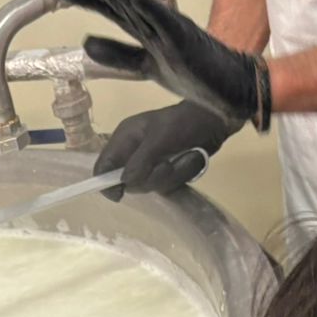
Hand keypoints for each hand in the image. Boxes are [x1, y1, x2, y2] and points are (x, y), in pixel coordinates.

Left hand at [44, 0, 269, 128]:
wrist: (232, 88)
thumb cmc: (195, 74)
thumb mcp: (145, 66)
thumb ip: (117, 54)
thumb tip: (86, 42)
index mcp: (142, 27)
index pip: (104, 5)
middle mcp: (152, 21)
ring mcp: (168, 28)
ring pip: (135, 1)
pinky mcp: (184, 40)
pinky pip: (164, 22)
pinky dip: (148, 8)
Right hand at [95, 103, 239, 198]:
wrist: (214, 121)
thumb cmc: (183, 123)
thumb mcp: (160, 138)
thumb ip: (140, 161)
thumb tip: (125, 181)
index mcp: (124, 139)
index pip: (102, 166)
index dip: (105, 183)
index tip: (119, 194)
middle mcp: (133, 153)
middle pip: (127, 182)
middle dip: (150, 177)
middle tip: (167, 164)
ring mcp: (149, 163)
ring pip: (148, 185)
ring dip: (168, 176)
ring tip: (181, 158)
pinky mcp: (164, 171)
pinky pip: (164, 185)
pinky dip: (178, 177)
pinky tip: (186, 162)